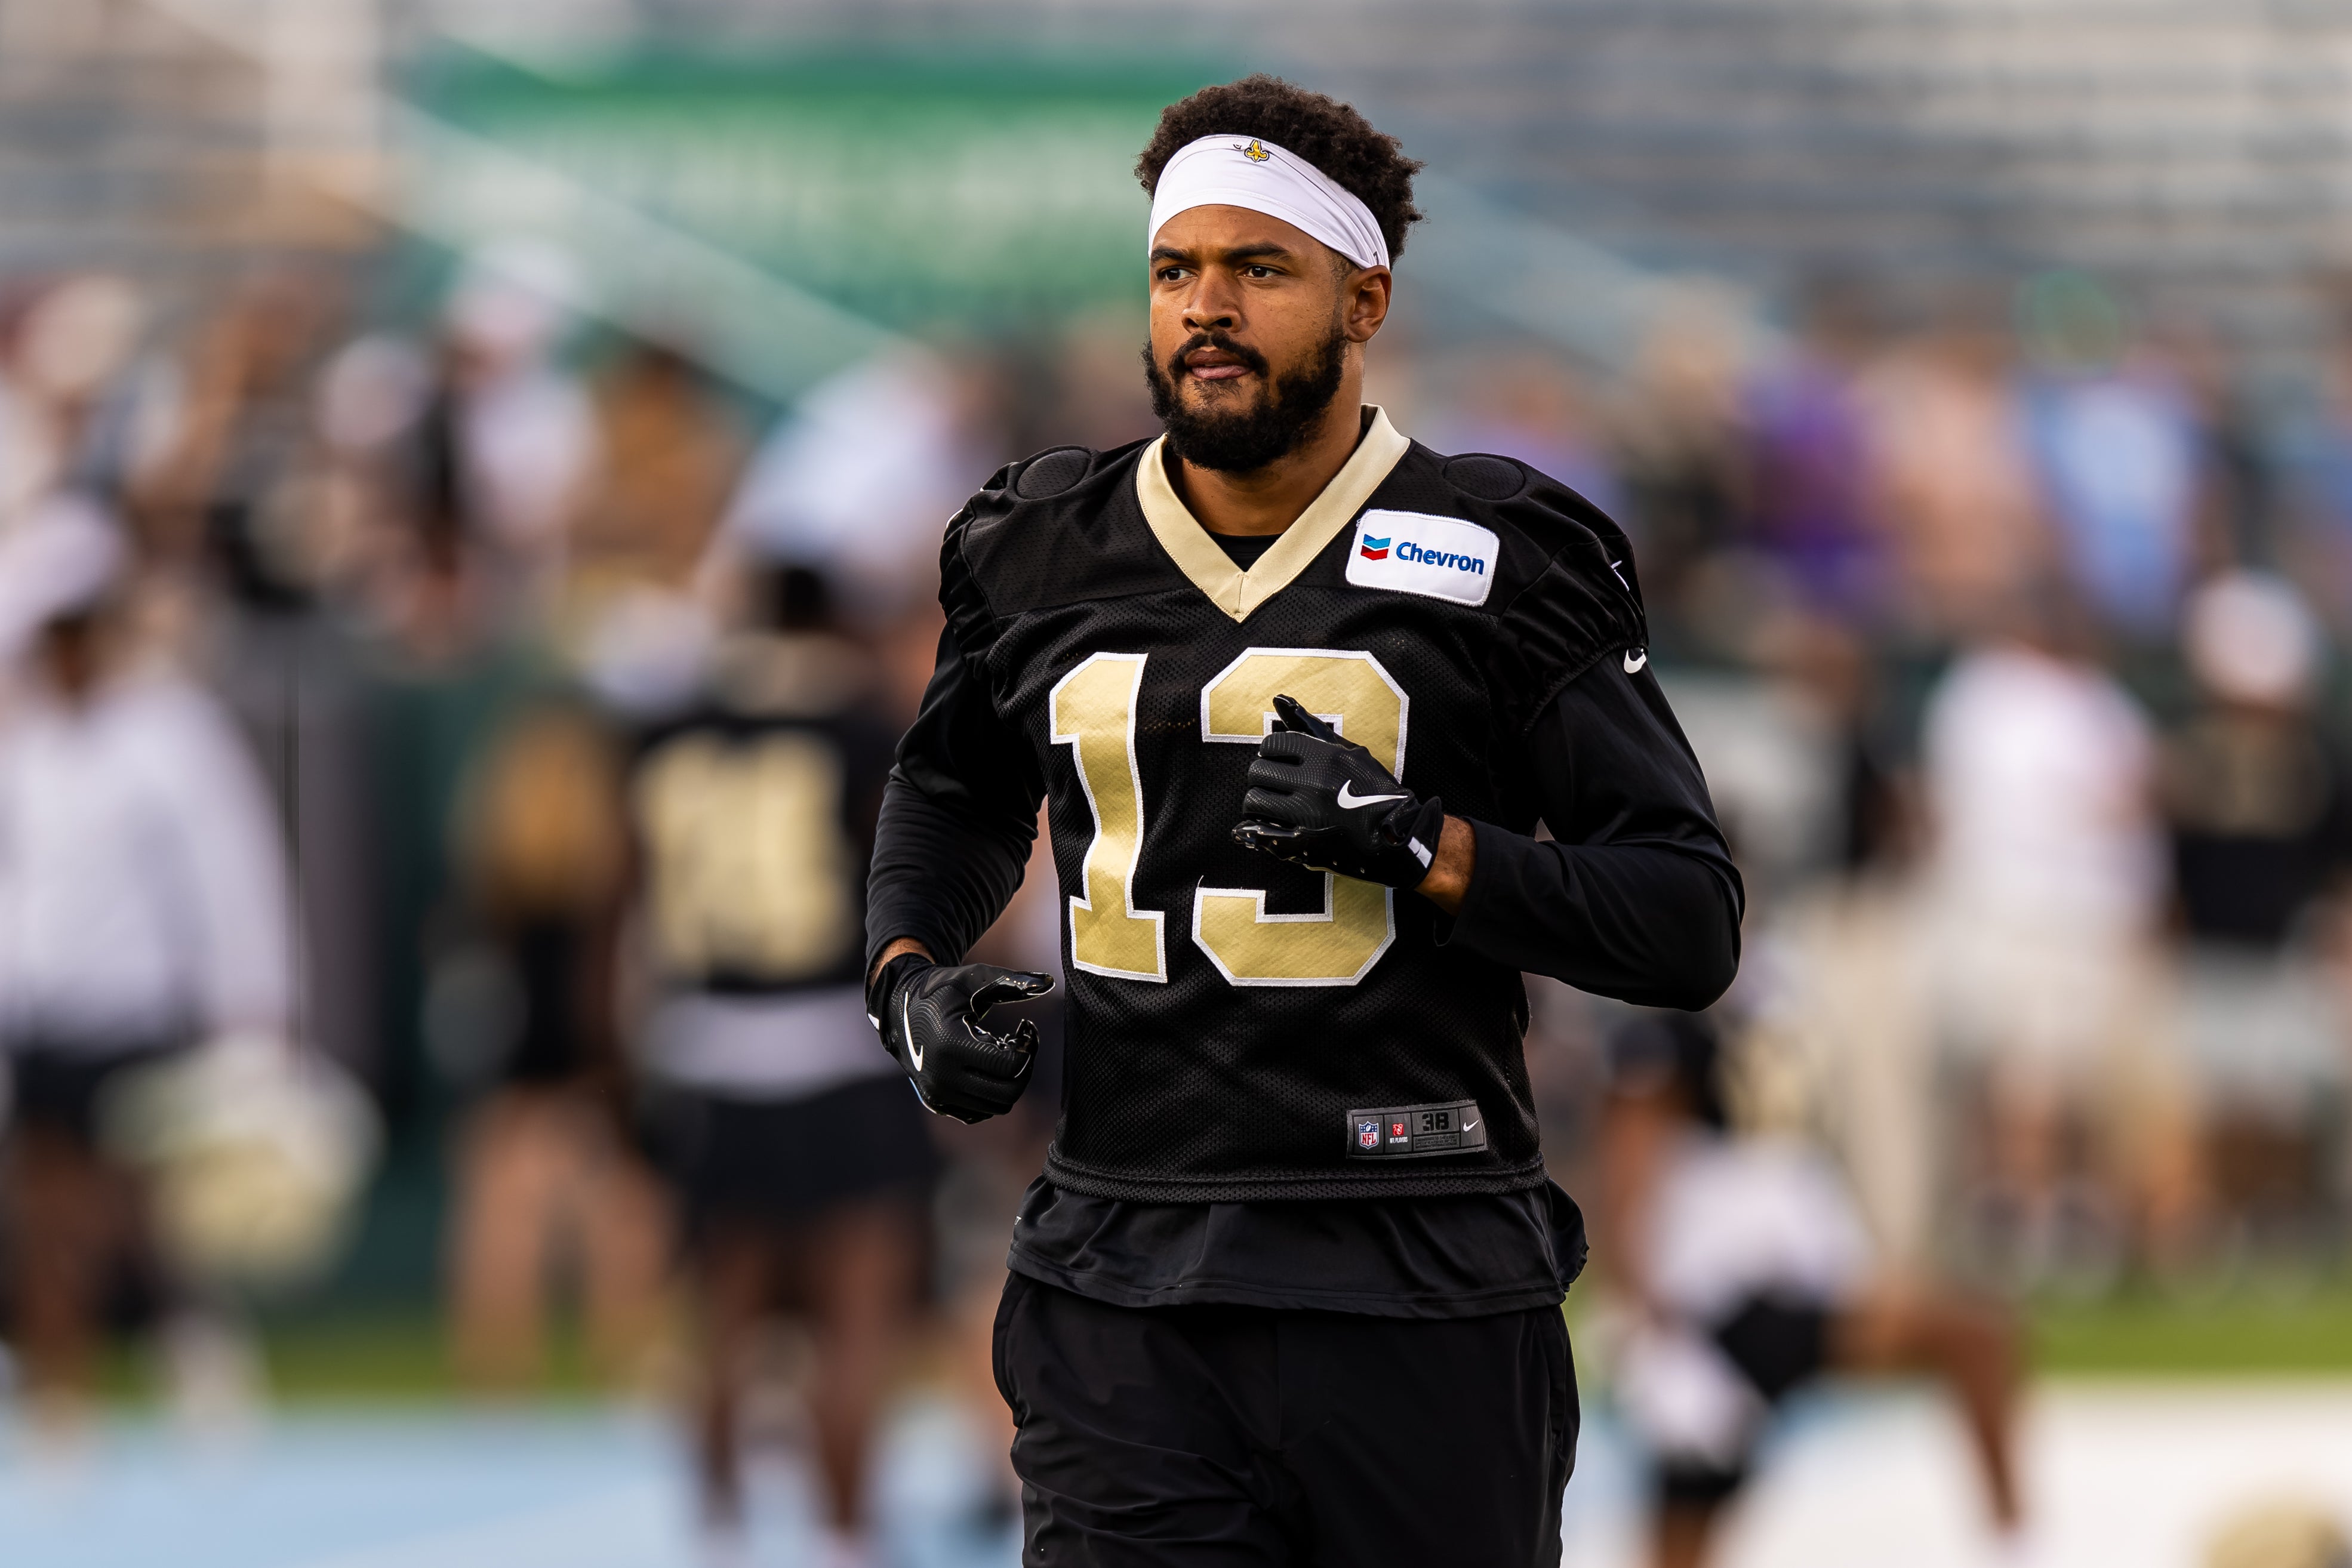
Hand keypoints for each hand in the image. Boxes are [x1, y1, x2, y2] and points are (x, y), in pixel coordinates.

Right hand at [868, 954, 1051, 1123]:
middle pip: (1008, 1093)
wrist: (899, 1012)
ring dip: (1008, 1082)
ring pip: (997, 1107)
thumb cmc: (942, 991)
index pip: (1009, 1066)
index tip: (1025, 1027)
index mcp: (951, 1046)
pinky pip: (979, 1113)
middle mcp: (942, 1078)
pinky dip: (991, 1094)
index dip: (1028, 1047)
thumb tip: (1049, 982)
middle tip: (1020, 1044)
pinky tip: (987, 1068)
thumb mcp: (974, 979)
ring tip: (1002, 1054)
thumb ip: (1011, 982)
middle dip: (1024, 1068)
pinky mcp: (938, 1105)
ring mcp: (939, 1095)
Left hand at [1231, 694, 1444, 888]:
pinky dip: (1259, 827)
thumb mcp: (1349, 751)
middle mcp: (1313, 783)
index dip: (1270, 752)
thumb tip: (1278, 699)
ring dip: (1258, 801)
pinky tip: (1269, 825)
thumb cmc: (1373, 788)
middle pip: (1258, 772)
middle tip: (1274, 784)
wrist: (1396, 833)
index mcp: (1324, 757)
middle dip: (1261, 777)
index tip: (1278, 760)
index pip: (1272, 745)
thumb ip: (1311, 726)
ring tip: (1272, 804)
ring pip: (1255, 801)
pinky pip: (1261, 831)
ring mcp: (1306, 814)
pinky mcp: (1302, 843)